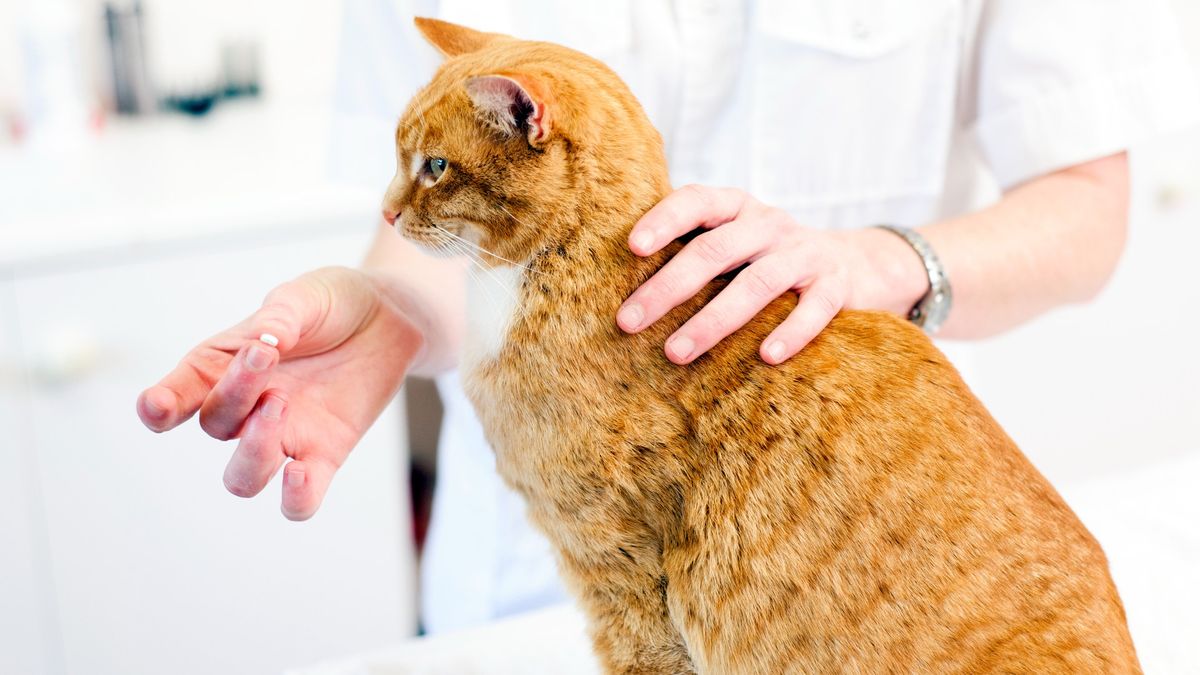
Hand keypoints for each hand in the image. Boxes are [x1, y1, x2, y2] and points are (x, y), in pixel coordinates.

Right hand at [135, 266, 423, 519]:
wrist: (387, 316)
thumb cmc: (332, 303)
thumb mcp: (305, 296)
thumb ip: (281, 315)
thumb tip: (267, 340)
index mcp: (221, 366)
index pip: (177, 396)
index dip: (160, 407)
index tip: (156, 405)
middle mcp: (244, 409)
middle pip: (215, 426)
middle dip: (235, 393)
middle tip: (267, 354)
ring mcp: (282, 436)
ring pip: (243, 478)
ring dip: (254, 450)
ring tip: (281, 403)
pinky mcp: (324, 455)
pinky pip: (300, 502)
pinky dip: (295, 499)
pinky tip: (299, 473)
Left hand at [616, 185, 925, 364]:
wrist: (859, 264)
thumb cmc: (771, 258)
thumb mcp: (736, 241)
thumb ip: (695, 249)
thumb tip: (619, 283)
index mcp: (738, 208)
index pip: (697, 201)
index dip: (665, 219)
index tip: (632, 247)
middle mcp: (769, 224)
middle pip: (714, 251)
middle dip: (667, 288)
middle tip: (627, 321)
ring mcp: (805, 254)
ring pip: (756, 284)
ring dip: (712, 320)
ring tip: (675, 352)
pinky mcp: (837, 286)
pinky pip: (813, 310)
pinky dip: (790, 332)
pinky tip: (764, 358)